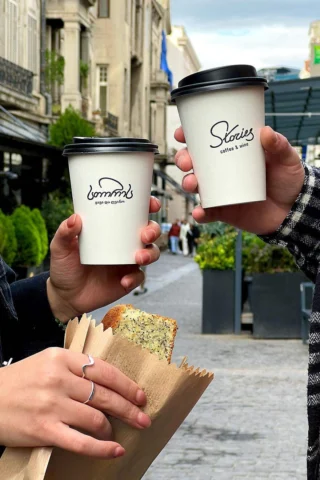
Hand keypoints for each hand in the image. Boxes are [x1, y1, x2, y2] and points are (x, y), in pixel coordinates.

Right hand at [0, 348, 149, 456]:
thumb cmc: (21, 381)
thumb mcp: (47, 362)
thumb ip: (75, 368)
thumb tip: (108, 381)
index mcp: (62, 358)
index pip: (104, 370)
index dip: (126, 385)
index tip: (140, 396)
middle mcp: (59, 379)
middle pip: (104, 395)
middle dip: (128, 409)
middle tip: (143, 418)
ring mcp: (52, 405)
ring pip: (95, 418)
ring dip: (112, 429)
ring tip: (118, 434)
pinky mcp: (44, 429)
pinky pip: (81, 441)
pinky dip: (101, 448)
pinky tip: (114, 450)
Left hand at [47, 197, 160, 321]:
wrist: (66, 296)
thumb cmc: (64, 266)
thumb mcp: (60, 247)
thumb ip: (64, 233)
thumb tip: (75, 218)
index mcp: (111, 229)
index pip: (134, 214)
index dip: (147, 206)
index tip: (152, 204)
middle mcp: (124, 243)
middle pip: (149, 232)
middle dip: (153, 230)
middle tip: (144, 235)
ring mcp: (127, 262)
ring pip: (151, 252)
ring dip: (150, 253)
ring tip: (138, 258)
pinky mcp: (128, 280)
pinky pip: (139, 277)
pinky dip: (135, 278)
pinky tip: (124, 280)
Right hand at [174, 126, 304, 234]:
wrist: (294, 211)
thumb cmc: (287, 180)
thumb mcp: (286, 159)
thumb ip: (278, 145)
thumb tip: (265, 132)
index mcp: (232, 153)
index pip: (207, 142)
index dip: (189, 136)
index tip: (181, 133)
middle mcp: (222, 172)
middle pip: (194, 163)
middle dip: (183, 159)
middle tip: (186, 161)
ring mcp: (221, 192)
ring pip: (196, 186)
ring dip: (187, 183)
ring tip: (192, 183)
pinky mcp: (224, 211)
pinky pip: (207, 213)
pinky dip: (200, 213)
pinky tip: (199, 212)